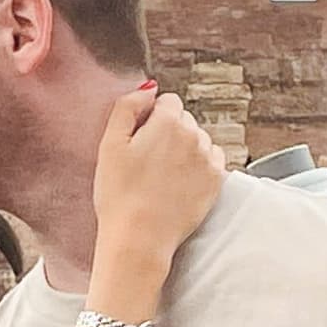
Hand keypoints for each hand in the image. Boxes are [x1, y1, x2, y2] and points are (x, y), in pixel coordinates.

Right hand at [90, 82, 223, 286]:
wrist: (140, 238)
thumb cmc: (119, 195)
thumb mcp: (109, 144)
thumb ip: (128, 107)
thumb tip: (148, 88)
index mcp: (168, 122)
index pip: (167, 101)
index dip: (150, 119)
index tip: (140, 140)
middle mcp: (194, 136)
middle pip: (184, 120)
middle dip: (169, 133)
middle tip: (148, 162)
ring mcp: (208, 160)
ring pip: (199, 140)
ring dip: (185, 150)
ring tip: (163, 176)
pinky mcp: (216, 182)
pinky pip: (212, 161)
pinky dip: (199, 167)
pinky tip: (179, 183)